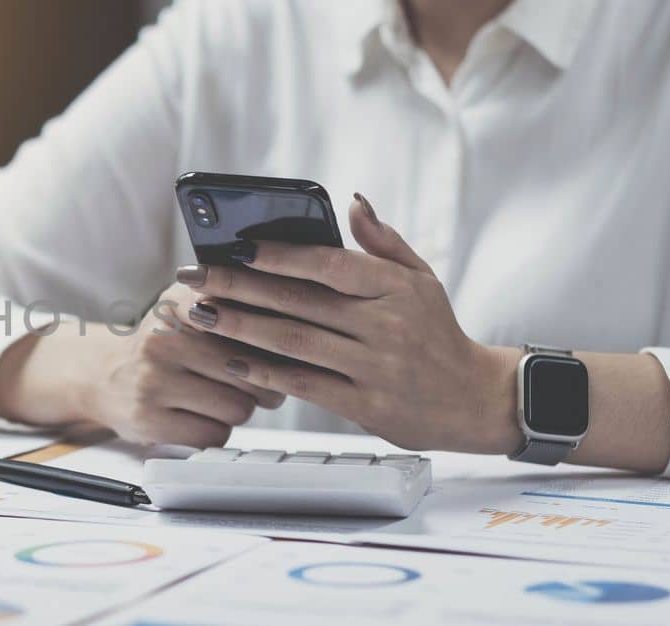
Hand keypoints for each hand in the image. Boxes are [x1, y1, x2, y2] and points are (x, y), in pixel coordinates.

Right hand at [0, 283, 283, 447]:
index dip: (272, 339)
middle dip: (263, 383)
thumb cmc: (159, 343)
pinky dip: (216, 431)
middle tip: (260, 383)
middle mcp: (162, 340)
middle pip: (250, 371)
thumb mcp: (185, 306)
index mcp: (178, 305)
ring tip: (226, 399)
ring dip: (239, 409)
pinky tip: (201, 416)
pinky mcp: (150, 422)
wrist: (101, 375)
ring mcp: (153, 383)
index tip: (283, 345)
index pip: (246, 320)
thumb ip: (230, 297)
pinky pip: (213, 436)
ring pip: (236, 408)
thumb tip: (292, 310)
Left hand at [174, 194, 518, 453]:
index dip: (280, 256)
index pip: (329, 265)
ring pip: (294, 342)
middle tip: (195, 277)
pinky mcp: (365, 406)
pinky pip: (304, 385)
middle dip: (239, 287)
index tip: (237, 248)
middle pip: (299, 302)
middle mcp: (386, 326)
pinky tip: (230, 360)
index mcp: (396, 288)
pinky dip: (263, 373)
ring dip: (240, 327)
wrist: (474, 400)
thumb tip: (353, 200)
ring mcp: (374, 368)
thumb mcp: (422, 280)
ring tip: (200, 314)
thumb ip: (383, 242)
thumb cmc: (436, 333)